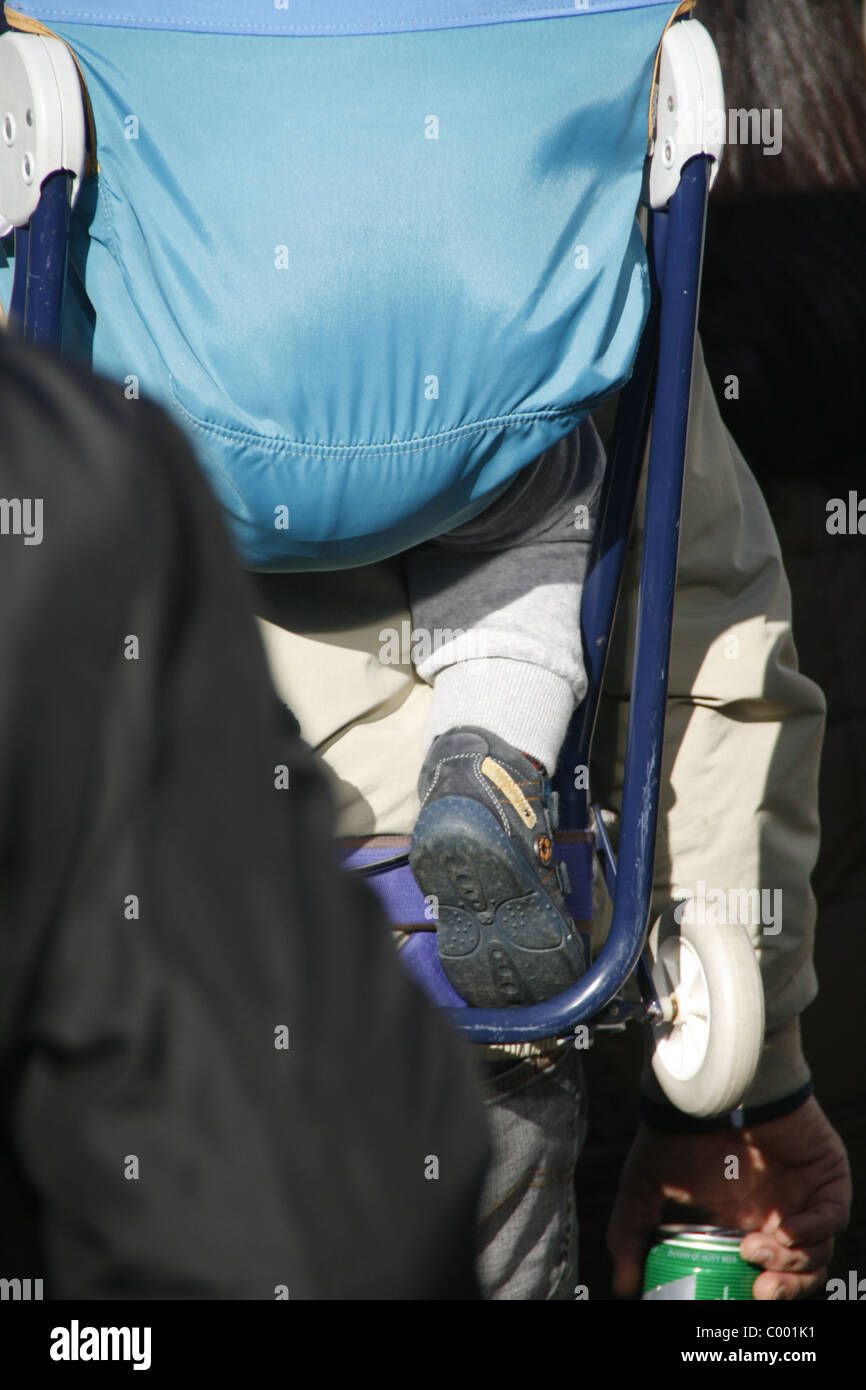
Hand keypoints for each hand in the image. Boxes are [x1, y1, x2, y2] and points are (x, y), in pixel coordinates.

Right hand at [607, 1096, 850, 1299]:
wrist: (704, 1087)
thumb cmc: (675, 1129)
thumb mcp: (643, 1184)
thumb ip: (630, 1231)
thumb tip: (622, 1283)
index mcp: (740, 1222)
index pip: (765, 1272)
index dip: (759, 1291)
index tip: (742, 1296)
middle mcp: (774, 1211)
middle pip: (797, 1270)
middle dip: (782, 1287)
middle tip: (759, 1288)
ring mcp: (801, 1192)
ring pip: (817, 1250)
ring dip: (793, 1262)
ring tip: (758, 1248)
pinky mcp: (824, 1171)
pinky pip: (833, 1215)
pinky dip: (815, 1230)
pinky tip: (787, 1229)